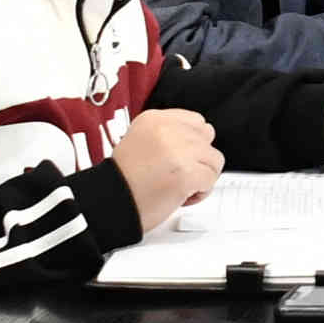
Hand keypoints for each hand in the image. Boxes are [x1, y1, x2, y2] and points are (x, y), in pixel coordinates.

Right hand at [108, 104, 222, 226]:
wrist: (108, 203)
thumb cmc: (123, 181)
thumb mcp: (139, 140)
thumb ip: (168, 135)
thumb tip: (198, 139)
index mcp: (154, 119)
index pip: (196, 121)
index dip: (193, 143)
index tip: (180, 158)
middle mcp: (167, 129)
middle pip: (207, 139)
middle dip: (198, 159)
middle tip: (178, 174)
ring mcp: (178, 150)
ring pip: (214, 160)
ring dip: (202, 177)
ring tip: (179, 186)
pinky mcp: (186, 173)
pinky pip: (211, 179)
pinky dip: (200, 193)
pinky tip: (181, 197)